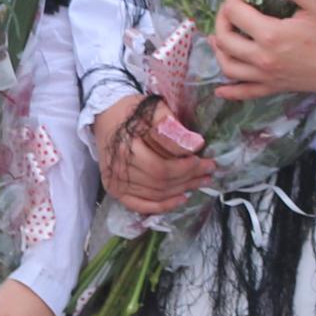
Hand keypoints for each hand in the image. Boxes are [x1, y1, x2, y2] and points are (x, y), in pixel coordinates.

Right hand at [90, 92, 216, 216]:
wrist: (106, 116)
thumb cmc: (131, 112)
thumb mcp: (152, 110)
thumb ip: (171, 127)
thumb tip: (196, 144)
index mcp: (125, 149)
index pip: (161, 168)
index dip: (185, 168)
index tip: (203, 160)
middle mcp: (118, 170)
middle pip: (160, 183)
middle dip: (188, 179)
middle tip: (208, 171)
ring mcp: (115, 183)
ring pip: (155, 194)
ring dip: (181, 191)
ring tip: (200, 182)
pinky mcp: (115, 190)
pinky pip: (141, 205)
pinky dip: (162, 206)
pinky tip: (181, 199)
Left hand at [213, 0, 315, 100]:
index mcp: (271, 35)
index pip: (236, 14)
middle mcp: (264, 59)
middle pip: (225, 40)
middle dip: (221, 20)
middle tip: (228, 8)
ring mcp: (268, 77)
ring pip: (229, 67)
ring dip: (219, 51)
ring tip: (219, 36)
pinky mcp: (276, 88)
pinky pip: (246, 93)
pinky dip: (230, 92)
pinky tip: (220, 91)